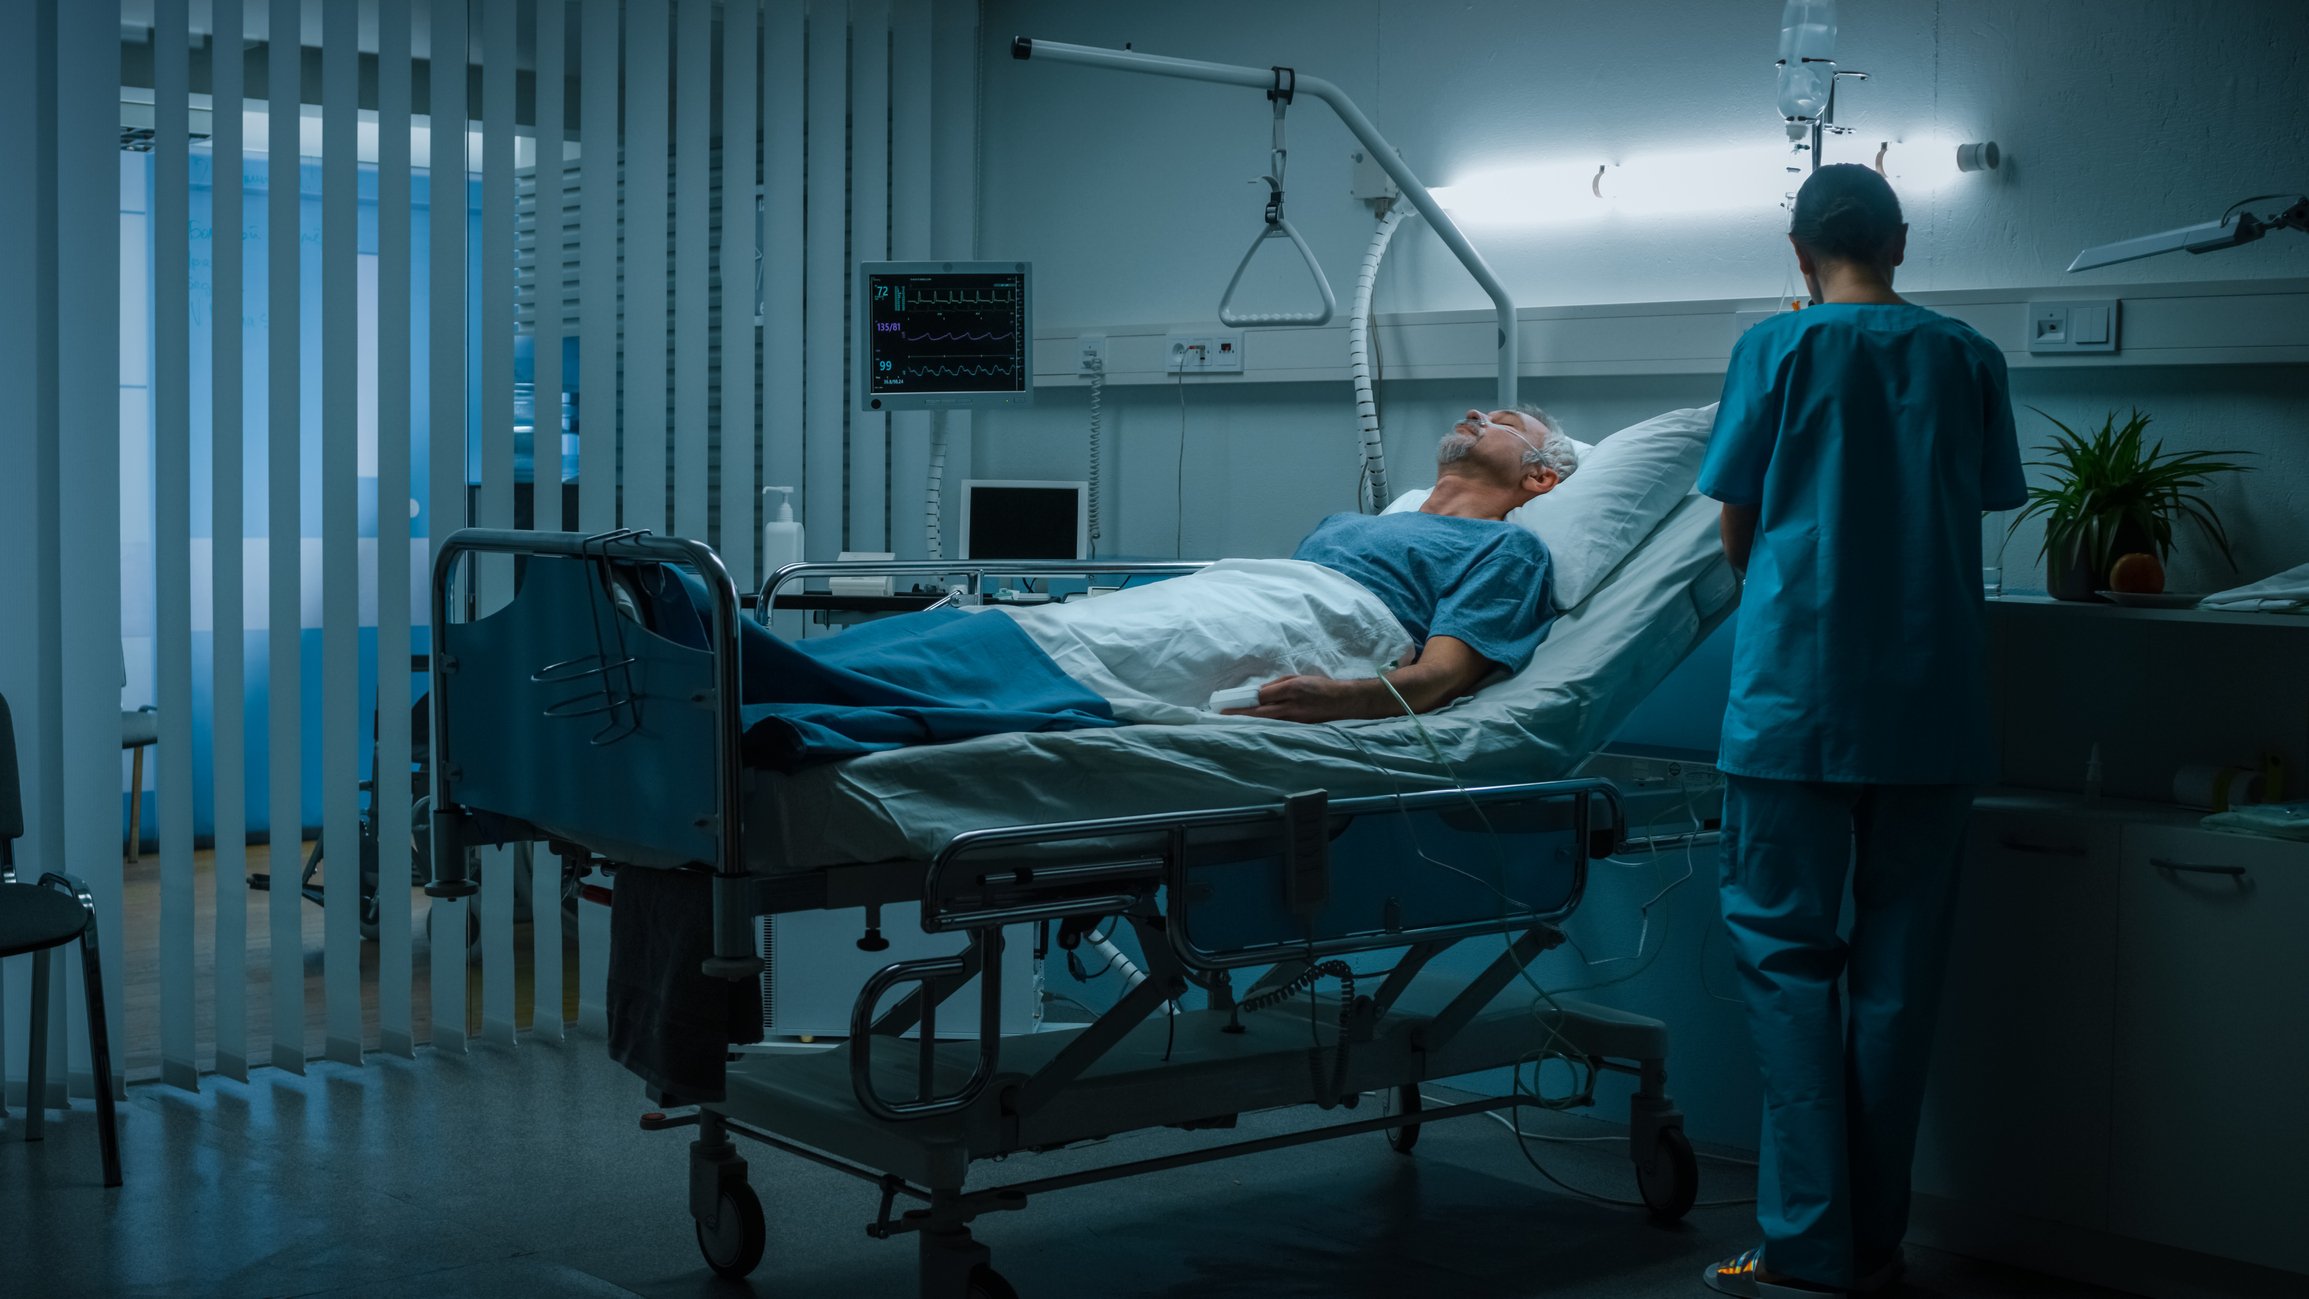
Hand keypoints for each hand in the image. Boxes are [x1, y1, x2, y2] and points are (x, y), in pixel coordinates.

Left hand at [1221, 674, 1378, 723]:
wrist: (1344, 701)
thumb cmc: (1320, 687)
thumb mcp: (1298, 679)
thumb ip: (1277, 685)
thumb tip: (1259, 694)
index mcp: (1290, 690)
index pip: (1260, 698)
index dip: (1242, 704)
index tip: (1226, 708)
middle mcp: (1291, 707)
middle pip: (1260, 714)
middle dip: (1240, 716)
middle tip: (1223, 718)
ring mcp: (1295, 720)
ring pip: (1267, 723)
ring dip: (1250, 723)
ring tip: (1234, 723)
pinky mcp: (1299, 727)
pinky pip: (1277, 727)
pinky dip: (1264, 727)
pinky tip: (1254, 728)